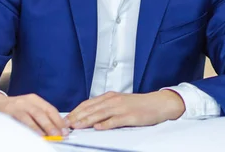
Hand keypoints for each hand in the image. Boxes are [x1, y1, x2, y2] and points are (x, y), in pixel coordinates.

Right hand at [0, 92, 68, 136]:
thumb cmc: (12, 109)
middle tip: (60, 135)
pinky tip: (34, 134)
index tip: (65, 130)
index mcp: (34, 99)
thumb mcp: (27, 108)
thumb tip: (55, 129)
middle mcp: (27, 100)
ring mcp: (18, 104)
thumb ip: (39, 116)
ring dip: (43, 127)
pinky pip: (21, 120)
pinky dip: (29, 128)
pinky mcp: (9, 110)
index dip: (58, 120)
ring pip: (34, 115)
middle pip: (43, 112)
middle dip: (53, 125)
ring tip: (50, 136)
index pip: (50, 109)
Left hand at [66, 90, 184, 130]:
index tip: (66, 118)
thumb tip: (90, 116)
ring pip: (100, 114)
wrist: (157, 103)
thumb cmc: (138, 104)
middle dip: (77, 116)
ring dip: (87, 120)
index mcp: (109, 96)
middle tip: (66, 123)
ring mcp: (121, 108)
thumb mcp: (119, 102)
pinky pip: (115, 120)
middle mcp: (113, 100)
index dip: (76, 111)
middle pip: (91, 108)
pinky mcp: (129, 116)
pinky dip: (105, 124)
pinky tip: (98, 128)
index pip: (88, 103)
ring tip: (77, 126)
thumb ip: (105, 107)